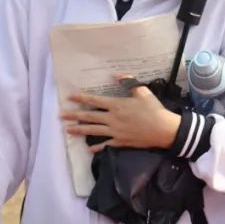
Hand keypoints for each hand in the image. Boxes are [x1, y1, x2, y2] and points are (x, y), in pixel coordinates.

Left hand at [61, 77, 179, 152]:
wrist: (164, 130)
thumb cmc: (154, 109)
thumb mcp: (143, 92)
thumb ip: (129, 82)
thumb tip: (116, 74)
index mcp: (117, 105)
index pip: (94, 101)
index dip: (81, 98)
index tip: (70, 97)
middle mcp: (112, 119)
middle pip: (89, 117)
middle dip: (73, 115)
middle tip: (60, 116)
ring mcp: (115, 132)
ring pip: (93, 131)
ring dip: (79, 130)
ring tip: (68, 130)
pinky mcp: (120, 142)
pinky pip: (105, 145)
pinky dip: (96, 148)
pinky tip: (88, 149)